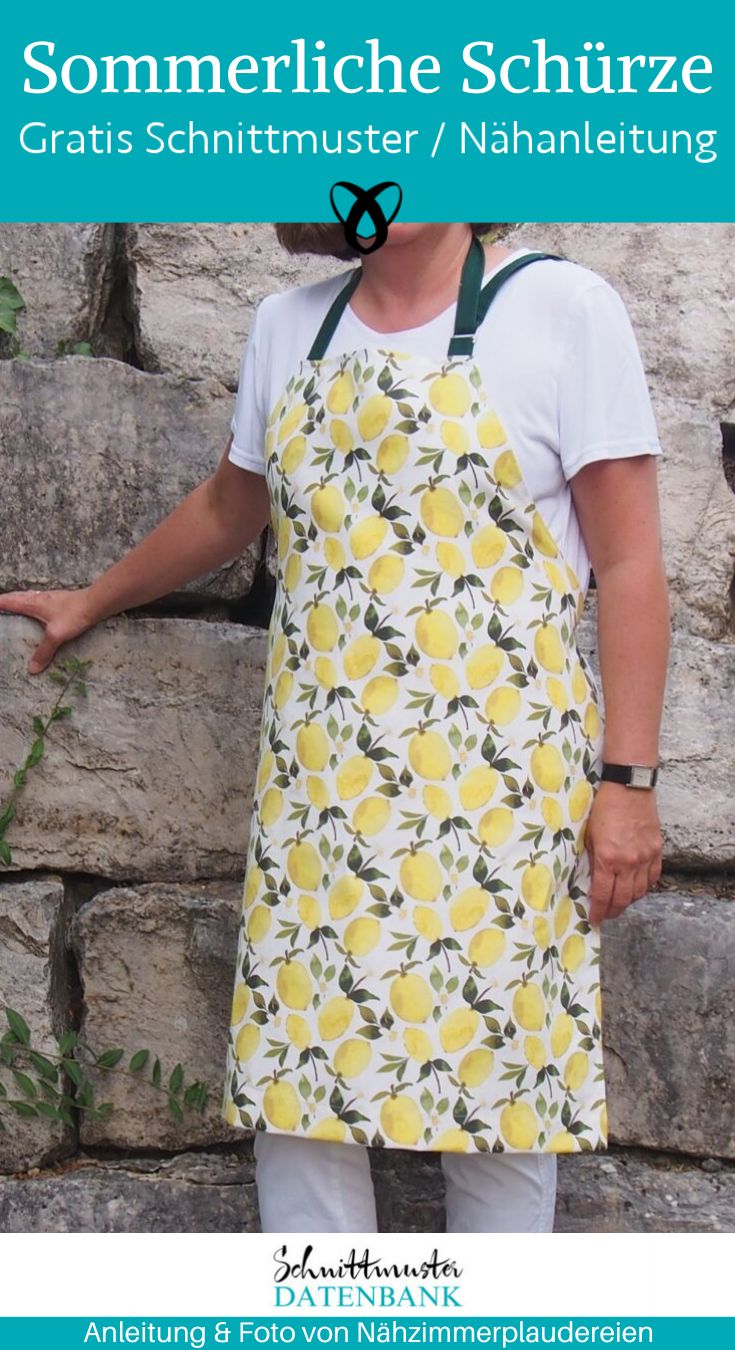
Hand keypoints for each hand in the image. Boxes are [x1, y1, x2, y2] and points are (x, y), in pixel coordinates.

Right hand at [0, 587, 96, 673]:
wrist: (95, 603)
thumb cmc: (74, 615)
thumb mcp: (56, 635)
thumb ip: (44, 651)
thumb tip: (32, 668)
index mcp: (34, 604)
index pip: (11, 602)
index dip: (1, 603)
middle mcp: (40, 598)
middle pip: (19, 596)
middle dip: (8, 598)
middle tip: (0, 601)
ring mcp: (51, 598)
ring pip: (30, 595)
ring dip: (21, 598)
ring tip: (16, 601)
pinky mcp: (61, 600)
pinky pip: (41, 598)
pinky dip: (34, 600)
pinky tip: (41, 605)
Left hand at [585, 779, 662, 923]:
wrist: (628, 787)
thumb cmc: (603, 807)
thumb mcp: (589, 834)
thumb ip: (591, 859)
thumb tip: (591, 880)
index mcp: (608, 859)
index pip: (603, 895)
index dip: (598, 911)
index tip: (594, 919)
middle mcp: (628, 862)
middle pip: (623, 899)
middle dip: (613, 910)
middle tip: (606, 913)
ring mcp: (645, 858)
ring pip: (640, 892)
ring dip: (629, 901)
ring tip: (620, 902)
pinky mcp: (656, 850)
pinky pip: (653, 878)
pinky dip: (644, 887)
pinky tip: (636, 887)